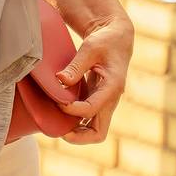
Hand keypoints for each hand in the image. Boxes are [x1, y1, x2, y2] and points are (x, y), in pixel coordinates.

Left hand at [54, 14, 133, 144]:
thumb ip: (76, 66)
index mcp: (112, 87)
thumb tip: (60, 80)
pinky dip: (78, 123)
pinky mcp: (100, 101)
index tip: (57, 100)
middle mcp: (112, 99)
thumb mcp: (90, 48)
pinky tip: (63, 115)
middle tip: (59, 131)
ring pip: (96, 130)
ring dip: (78, 133)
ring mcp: (106, 103)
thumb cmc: (105, 41)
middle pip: (99, 133)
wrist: (117, 38)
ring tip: (58, 125)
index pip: (91, 109)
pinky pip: (90, 120)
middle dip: (79, 137)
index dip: (71, 109)